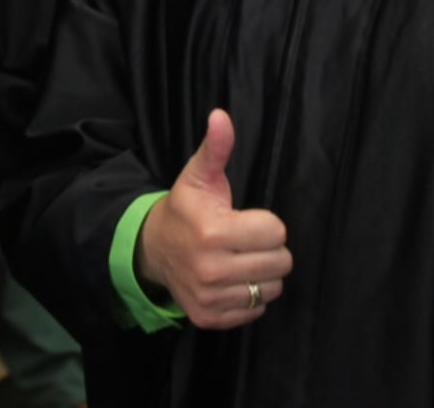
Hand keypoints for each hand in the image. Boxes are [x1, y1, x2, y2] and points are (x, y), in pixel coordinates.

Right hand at [136, 108, 291, 329]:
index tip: (248, 218)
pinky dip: (251, 295)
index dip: (267, 223)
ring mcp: (209, 298)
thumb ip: (217, 147)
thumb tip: (221, 115)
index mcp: (213, 233)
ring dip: (263, 272)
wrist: (154, 249)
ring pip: (271, 288)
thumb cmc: (186, 208)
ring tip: (243, 257)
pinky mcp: (209, 318)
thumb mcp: (199, 173)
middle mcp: (211, 271)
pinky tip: (234, 277)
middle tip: (248, 239)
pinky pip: (255, 310)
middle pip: (279, 262)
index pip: (276, 232)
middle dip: (270, 247)